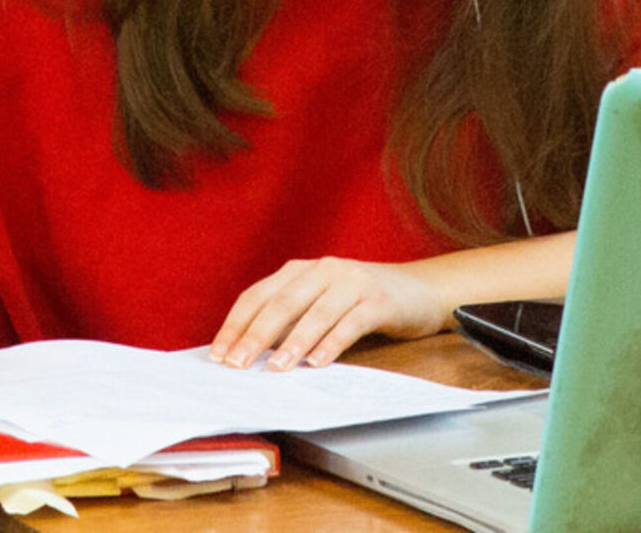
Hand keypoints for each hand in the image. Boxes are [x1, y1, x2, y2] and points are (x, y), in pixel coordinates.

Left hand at [210, 257, 451, 370]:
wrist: (420, 290)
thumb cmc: (362, 302)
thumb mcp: (322, 304)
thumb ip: (293, 320)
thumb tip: (255, 353)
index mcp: (299, 270)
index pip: (257, 296)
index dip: (236, 324)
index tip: (219, 353)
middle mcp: (321, 270)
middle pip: (280, 303)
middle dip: (255, 335)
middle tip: (238, 364)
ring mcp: (350, 282)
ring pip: (313, 313)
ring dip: (292, 343)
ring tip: (276, 369)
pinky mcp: (376, 300)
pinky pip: (349, 322)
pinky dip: (331, 343)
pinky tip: (318, 363)